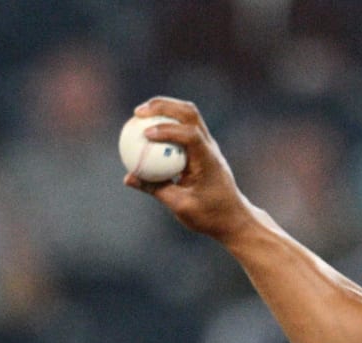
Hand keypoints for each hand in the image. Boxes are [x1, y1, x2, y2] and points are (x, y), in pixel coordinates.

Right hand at [123, 97, 255, 241]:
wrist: (233, 217)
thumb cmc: (210, 215)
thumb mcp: (181, 206)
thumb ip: (155, 189)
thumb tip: (128, 178)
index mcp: (208, 161)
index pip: (191, 136)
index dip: (168, 130)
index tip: (146, 134)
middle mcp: (210, 147)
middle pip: (190, 113)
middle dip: (163, 106)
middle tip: (138, 112)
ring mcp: (207, 145)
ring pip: (188, 114)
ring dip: (165, 108)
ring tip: (139, 113)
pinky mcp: (202, 147)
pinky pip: (183, 127)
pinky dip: (166, 122)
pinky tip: (146, 127)